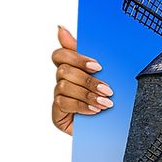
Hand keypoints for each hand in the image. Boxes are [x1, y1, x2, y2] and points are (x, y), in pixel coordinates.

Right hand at [47, 21, 113, 137]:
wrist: (93, 127)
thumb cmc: (96, 96)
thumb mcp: (99, 77)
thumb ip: (92, 60)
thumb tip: (79, 35)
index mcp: (66, 64)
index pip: (58, 52)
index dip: (75, 56)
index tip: (98, 66)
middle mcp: (56, 76)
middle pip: (64, 69)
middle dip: (88, 80)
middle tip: (108, 89)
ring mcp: (53, 92)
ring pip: (64, 86)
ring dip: (88, 94)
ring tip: (106, 102)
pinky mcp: (54, 108)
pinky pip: (64, 103)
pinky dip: (82, 106)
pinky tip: (96, 110)